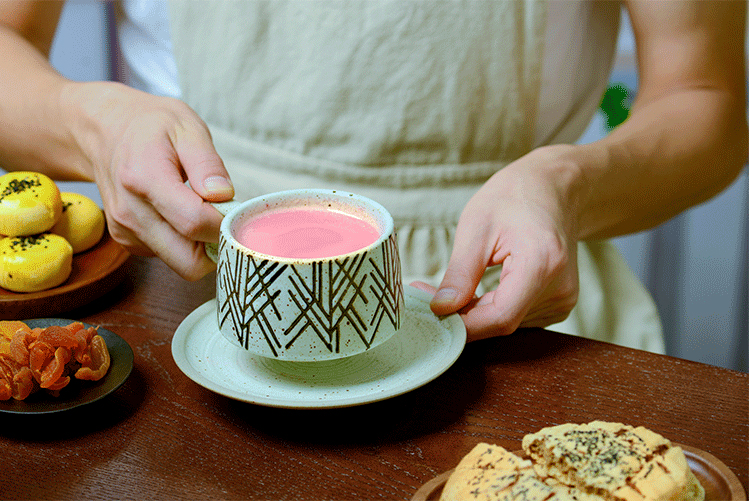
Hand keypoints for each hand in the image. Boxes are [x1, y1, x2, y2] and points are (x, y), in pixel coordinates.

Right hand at [62, 81, 233, 279]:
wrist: (104, 131)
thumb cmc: (151, 126)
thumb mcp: (186, 128)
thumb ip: (207, 164)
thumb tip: (224, 195)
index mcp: (145, 179)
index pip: (195, 222)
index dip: (225, 223)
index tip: (236, 209)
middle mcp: (130, 212)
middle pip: (188, 261)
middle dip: (217, 247)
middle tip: (226, 219)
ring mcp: (125, 230)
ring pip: (181, 264)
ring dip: (201, 247)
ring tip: (203, 210)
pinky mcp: (127, 241)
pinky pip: (168, 257)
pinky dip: (184, 243)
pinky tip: (182, 214)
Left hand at [424, 146, 581, 341]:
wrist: (553, 187)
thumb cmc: (515, 197)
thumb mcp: (477, 227)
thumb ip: (460, 274)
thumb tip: (440, 309)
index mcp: (542, 264)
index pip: (500, 317)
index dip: (462, 322)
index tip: (430, 310)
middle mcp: (561, 288)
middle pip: (503, 321)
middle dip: (462, 315)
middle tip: (428, 295)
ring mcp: (564, 299)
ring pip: (509, 323)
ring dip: (477, 313)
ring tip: (457, 287)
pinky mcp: (560, 303)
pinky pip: (519, 317)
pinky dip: (494, 309)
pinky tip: (482, 290)